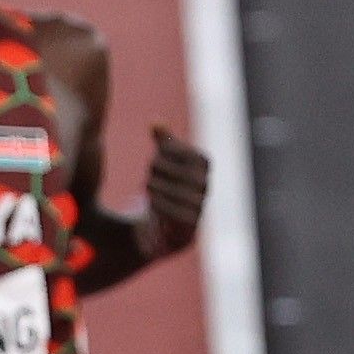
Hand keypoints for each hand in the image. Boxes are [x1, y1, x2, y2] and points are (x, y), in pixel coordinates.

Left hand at [141, 124, 208, 259]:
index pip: (192, 155)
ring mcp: (199, 209)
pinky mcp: (189, 229)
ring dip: (159, 188)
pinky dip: (162, 206)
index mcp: (203, 168)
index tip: (157, 154)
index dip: (173, 152)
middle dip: (162, 170)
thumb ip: (162, 145)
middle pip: (186, 174)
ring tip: (147, 187)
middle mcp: (205, 188)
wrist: (155, 232)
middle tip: (148, 174)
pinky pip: (179, 214)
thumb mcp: (160, 165)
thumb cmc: (161, 191)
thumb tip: (155, 122)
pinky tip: (151, 203)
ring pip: (181, 193)